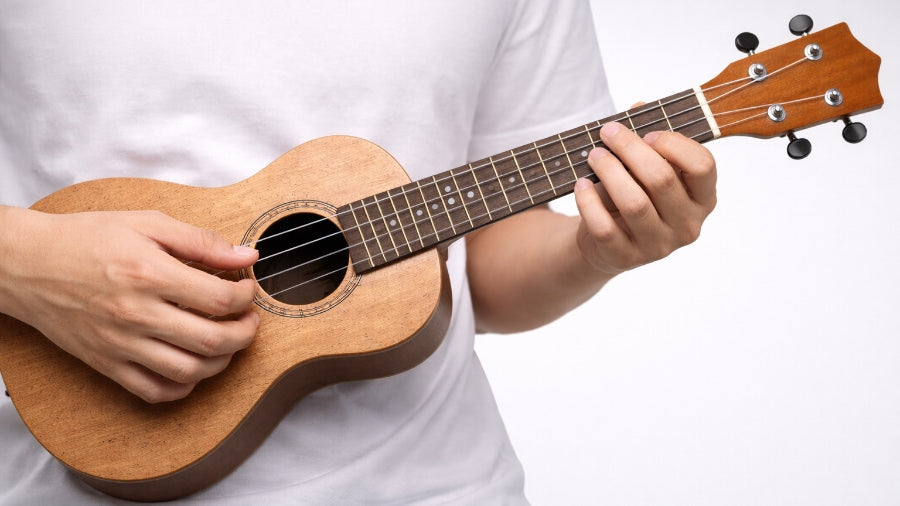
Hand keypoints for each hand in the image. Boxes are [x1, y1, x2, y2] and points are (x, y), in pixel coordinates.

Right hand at [0, 208, 259, 402]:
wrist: (27, 264)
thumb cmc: (87, 238)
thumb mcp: (147, 223)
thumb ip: (201, 241)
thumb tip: (246, 255)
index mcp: (149, 274)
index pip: (219, 299)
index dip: (246, 297)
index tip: (247, 289)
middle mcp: (136, 314)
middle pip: (212, 341)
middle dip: (245, 333)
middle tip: (249, 321)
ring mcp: (121, 344)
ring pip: (189, 372)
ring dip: (222, 362)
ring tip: (228, 343)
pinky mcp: (106, 364)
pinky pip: (154, 391)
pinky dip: (184, 387)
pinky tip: (193, 366)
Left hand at [573, 121, 716, 275]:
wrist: (607, 243)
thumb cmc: (634, 194)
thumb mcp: (645, 167)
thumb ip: (648, 138)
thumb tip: (639, 107)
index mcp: (703, 199)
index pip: (703, 166)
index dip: (674, 144)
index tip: (647, 133)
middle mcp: (687, 226)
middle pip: (661, 179)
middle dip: (630, 149)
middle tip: (608, 133)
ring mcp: (658, 247)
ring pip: (634, 203)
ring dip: (609, 171)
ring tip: (593, 155)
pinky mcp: (625, 258)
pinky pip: (604, 227)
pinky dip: (589, 202)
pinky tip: (581, 184)